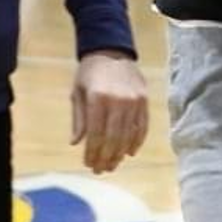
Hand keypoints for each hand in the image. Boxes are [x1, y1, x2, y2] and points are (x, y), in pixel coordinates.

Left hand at [70, 51, 149, 172]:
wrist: (112, 51)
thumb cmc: (89, 73)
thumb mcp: (77, 93)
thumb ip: (79, 119)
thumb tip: (77, 143)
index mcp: (98, 99)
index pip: (96, 133)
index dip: (93, 152)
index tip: (89, 164)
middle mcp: (118, 101)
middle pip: (114, 137)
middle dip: (107, 157)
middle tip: (101, 170)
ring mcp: (134, 101)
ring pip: (128, 134)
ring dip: (120, 153)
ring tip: (113, 164)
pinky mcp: (145, 100)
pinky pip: (142, 125)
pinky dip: (137, 141)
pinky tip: (130, 152)